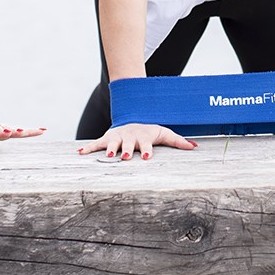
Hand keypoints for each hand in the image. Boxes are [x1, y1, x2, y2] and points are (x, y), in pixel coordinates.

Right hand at [77, 123, 197, 160]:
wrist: (133, 118)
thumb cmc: (150, 131)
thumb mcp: (164, 133)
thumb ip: (178, 141)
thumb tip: (195, 147)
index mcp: (143, 137)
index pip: (146, 144)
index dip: (146, 150)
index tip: (146, 156)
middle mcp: (129, 136)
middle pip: (127, 143)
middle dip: (125, 149)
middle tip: (123, 156)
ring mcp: (117, 137)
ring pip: (111, 143)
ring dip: (108, 149)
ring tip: (107, 156)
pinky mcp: (106, 138)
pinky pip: (96, 143)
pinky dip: (88, 148)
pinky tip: (80, 154)